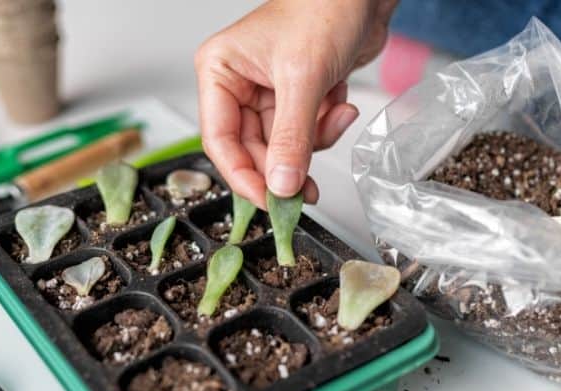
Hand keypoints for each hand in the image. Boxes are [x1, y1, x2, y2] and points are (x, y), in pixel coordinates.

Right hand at [195, 0, 396, 207]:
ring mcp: (267, 92)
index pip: (220, 140)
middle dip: (285, 165)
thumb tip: (281, 185)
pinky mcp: (296, 98)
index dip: (243, 176)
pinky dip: (326, 127)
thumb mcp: (303, 79)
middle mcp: (238, 84)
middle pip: (252, 150)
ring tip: (335, 117)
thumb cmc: (324, 8)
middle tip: (306, 191)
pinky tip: (341, 103)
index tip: (269, 201)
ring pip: (282, 147)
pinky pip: (304, 135)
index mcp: (220, 71)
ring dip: (313, 141)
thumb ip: (291, 138)